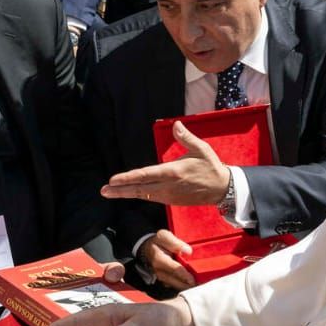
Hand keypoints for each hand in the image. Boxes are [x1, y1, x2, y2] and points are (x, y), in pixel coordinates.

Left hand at [102, 122, 230, 206]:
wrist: (221, 189)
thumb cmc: (211, 167)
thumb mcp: (201, 149)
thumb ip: (186, 138)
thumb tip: (175, 125)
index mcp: (173, 172)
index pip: (145, 175)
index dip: (128, 178)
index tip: (113, 179)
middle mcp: (168, 186)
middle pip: (139, 189)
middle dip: (120, 190)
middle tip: (104, 190)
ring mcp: (169, 195)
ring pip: (143, 195)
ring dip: (126, 194)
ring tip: (110, 192)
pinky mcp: (171, 200)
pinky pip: (150, 198)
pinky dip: (138, 195)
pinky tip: (128, 193)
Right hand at [140, 230, 196, 290]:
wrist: (148, 249)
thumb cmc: (158, 242)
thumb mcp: (164, 236)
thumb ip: (175, 243)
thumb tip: (188, 251)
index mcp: (159, 259)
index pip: (174, 269)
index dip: (184, 275)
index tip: (193, 280)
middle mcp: (159, 271)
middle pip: (176, 281)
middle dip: (188, 284)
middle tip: (201, 284)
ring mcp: (161, 278)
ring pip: (177, 286)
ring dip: (188, 286)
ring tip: (200, 285)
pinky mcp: (165, 282)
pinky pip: (176, 286)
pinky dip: (185, 285)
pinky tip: (194, 283)